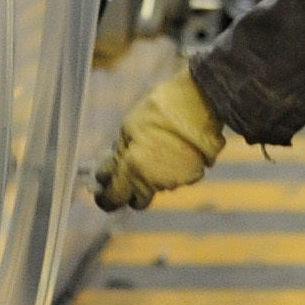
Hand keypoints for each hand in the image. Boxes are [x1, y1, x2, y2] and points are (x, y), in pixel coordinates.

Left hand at [94, 70, 228, 210]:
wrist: (200, 103)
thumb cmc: (160, 109)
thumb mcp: (129, 126)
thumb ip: (120, 152)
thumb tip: (111, 167)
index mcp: (132, 168)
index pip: (113, 198)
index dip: (105, 196)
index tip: (103, 189)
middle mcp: (152, 182)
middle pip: (138, 201)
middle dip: (130, 192)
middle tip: (127, 175)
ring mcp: (175, 181)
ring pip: (157, 187)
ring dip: (152, 176)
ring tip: (157, 148)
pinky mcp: (194, 176)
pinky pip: (177, 178)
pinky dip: (172, 169)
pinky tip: (175, 147)